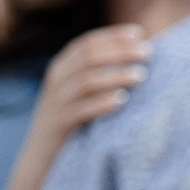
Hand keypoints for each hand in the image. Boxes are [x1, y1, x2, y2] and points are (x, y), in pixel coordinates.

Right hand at [32, 23, 150, 143]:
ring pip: (86, 81)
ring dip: (116, 76)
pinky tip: (122, 100)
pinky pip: (81, 110)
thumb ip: (98, 72)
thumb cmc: (72, 119)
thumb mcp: (79, 91)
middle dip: (120, 51)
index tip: (140, 34)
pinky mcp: (60, 123)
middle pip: (89, 57)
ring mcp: (56, 101)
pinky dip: (102, 103)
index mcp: (62, 66)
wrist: (42, 155)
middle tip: (148, 53)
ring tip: (141, 76)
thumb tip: (136, 56)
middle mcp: (57, 79)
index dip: (114, 36)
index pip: (88, 43)